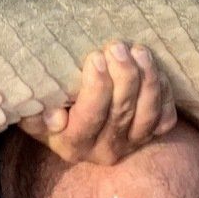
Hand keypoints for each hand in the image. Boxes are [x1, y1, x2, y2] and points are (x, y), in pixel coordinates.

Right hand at [20, 40, 175, 164]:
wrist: (71, 120)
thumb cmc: (50, 105)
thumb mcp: (33, 111)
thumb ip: (35, 113)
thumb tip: (55, 117)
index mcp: (72, 145)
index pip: (89, 118)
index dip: (96, 88)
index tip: (96, 57)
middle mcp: (104, 151)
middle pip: (121, 112)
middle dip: (123, 75)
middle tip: (117, 46)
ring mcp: (131, 144)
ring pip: (147, 114)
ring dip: (147, 79)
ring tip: (139, 51)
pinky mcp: (151, 136)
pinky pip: (165, 118)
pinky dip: (163, 93)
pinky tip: (153, 69)